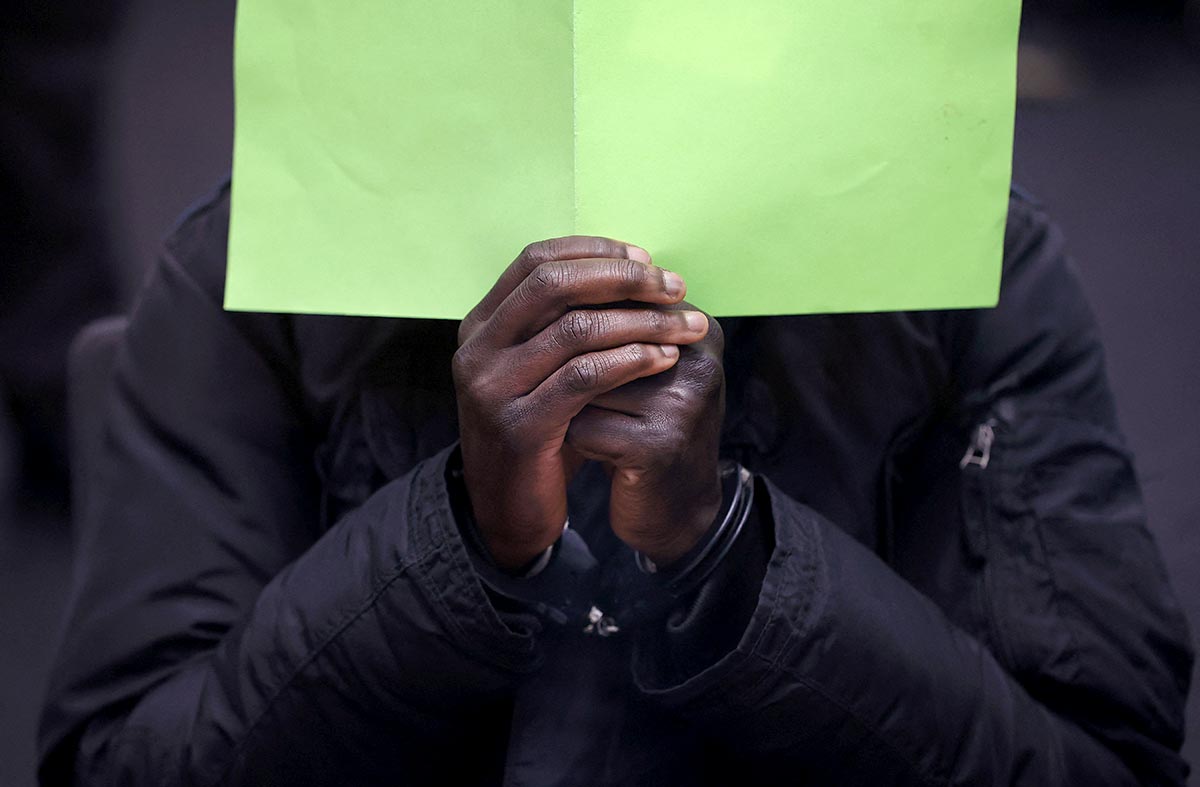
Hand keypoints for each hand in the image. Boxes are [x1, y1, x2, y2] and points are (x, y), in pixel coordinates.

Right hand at [452, 237, 709, 570]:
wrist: (508, 510)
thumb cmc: (539, 431)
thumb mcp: (542, 369)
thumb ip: (566, 323)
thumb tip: (636, 272)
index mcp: (482, 325)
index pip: (536, 260)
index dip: (595, 252)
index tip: (647, 260)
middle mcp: (477, 350)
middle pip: (553, 284)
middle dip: (622, 278)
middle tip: (673, 286)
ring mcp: (492, 388)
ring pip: (574, 329)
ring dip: (641, 321)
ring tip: (687, 325)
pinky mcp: (519, 426)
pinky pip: (583, 378)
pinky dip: (630, 360)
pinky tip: (664, 357)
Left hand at [566, 302, 724, 566]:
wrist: (678, 511)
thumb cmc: (648, 427)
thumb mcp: (644, 369)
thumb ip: (616, 325)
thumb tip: (549, 283)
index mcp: (698, 328)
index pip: (618, 299)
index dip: (577, 323)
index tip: (566, 355)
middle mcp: (697, 360)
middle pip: (597, 336)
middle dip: (570, 365)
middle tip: (561, 389)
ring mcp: (682, 403)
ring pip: (583, 380)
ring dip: (567, 403)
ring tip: (584, 422)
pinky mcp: (659, 445)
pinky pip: (582, 424)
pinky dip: (573, 438)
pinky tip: (590, 450)